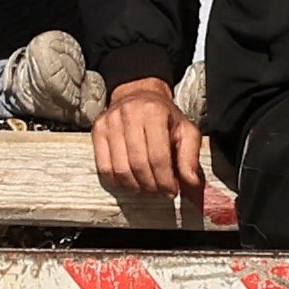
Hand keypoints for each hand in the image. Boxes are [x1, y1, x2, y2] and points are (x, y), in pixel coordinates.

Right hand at [90, 76, 207, 218]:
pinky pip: (104, 167)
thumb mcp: (186, 131)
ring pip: (120, 169)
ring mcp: (109, 123)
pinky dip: (118, 181)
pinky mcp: (97, 131)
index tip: (172, 191)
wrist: (138, 96)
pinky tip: (131, 182)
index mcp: (154, 112)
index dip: (165, 180)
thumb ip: (190, 157)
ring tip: (147, 188)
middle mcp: (129, 115)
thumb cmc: (165, 117)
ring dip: (136, 186)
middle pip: (138, 165)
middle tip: (161, 192)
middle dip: (152, 186)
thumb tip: (191, 183)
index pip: (158, 157)